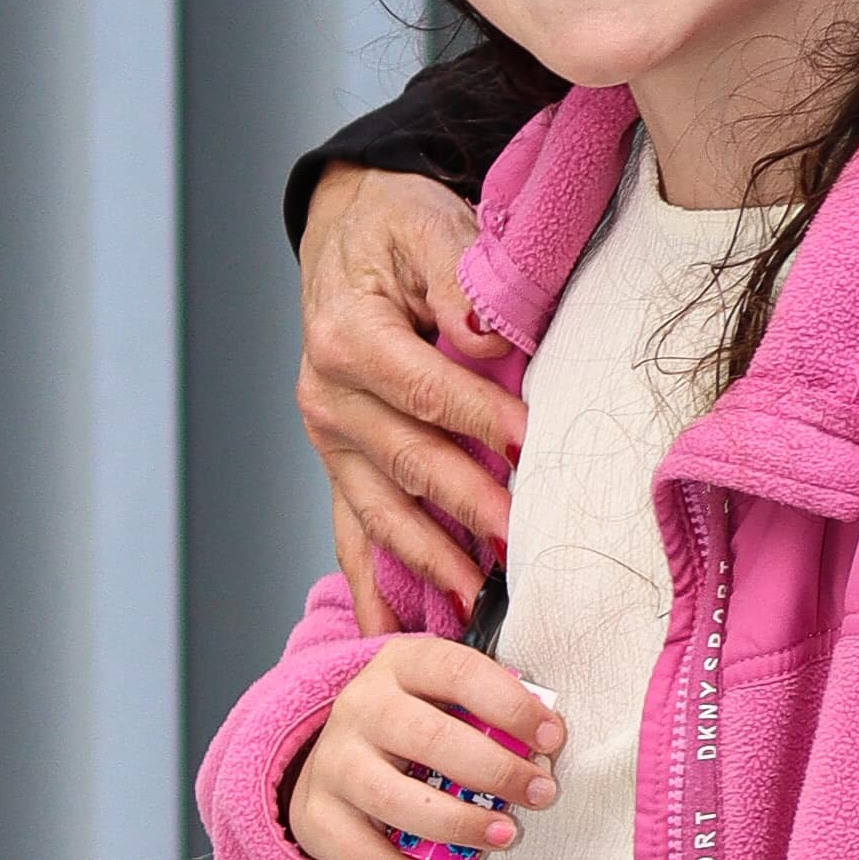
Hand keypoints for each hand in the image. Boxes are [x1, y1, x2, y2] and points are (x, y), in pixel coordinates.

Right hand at [284, 634, 567, 859]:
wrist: (334, 765)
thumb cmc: (414, 731)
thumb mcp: (445, 703)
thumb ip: (488, 716)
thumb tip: (545, 752)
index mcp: (400, 665)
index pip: (457, 672)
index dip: (510, 705)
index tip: (553, 738)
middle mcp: (360, 707)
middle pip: (429, 737)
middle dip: (495, 770)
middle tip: (541, 794)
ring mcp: (334, 764)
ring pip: (398, 800)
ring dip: (461, 824)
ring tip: (506, 837)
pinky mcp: (319, 820)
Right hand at [299, 167, 522, 615]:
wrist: (347, 233)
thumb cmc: (394, 229)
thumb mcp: (426, 225)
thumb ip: (454, 278)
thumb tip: (485, 335)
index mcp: (346, 336)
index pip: (425, 391)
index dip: (481, 422)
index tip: (533, 448)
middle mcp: (326, 394)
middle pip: (407, 461)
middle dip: (466, 506)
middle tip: (519, 546)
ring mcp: (327, 438)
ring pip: (380, 509)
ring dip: (427, 558)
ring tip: (474, 598)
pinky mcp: (337, 463)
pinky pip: (350, 531)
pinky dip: (371, 583)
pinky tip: (389, 634)